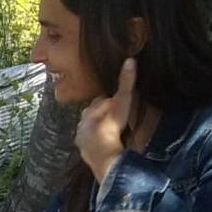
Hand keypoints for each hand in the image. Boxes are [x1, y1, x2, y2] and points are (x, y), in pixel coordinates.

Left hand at [76, 57, 136, 181]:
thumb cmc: (112, 124)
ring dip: (97, 129)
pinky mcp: (83, 150)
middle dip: (101, 114)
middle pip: (93, 114)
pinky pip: (89, 145)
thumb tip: (130, 60)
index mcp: (91, 108)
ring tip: (109, 132)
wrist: (103, 151)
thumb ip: (126, 82)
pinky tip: (103, 145)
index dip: (109, 101)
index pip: (101, 100)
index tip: (116, 102)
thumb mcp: (122, 101)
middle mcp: (82, 121)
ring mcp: (81, 136)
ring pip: (89, 129)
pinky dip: (95, 143)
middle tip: (113, 116)